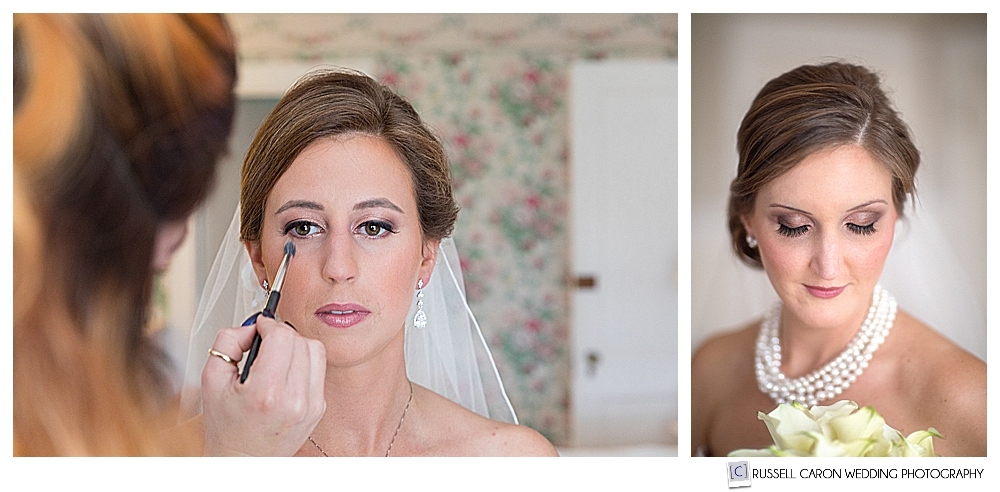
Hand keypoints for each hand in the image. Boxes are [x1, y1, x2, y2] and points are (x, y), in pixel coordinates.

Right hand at [201, 317, 325, 455]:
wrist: (242, 461)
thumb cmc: (226, 427)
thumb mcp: (211, 380)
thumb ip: (227, 342)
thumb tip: (251, 326)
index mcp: (266, 392)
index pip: (282, 337)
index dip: (269, 324)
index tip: (260, 326)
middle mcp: (294, 400)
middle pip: (300, 340)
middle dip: (281, 334)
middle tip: (264, 342)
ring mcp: (311, 405)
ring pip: (315, 351)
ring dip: (296, 346)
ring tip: (276, 357)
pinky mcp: (319, 408)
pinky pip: (319, 369)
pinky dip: (304, 364)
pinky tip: (285, 374)